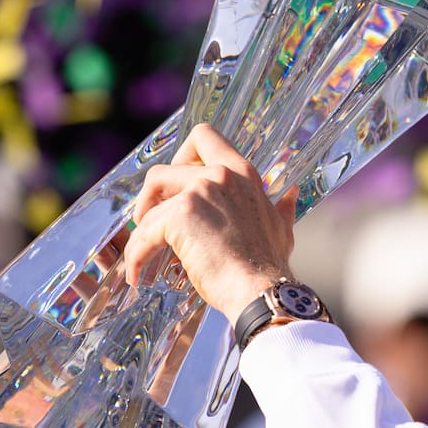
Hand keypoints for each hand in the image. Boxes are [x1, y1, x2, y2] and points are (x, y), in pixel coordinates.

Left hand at [125, 124, 298, 323]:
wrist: (261, 290)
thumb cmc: (270, 266)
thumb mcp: (281, 227)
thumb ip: (281, 207)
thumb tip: (291, 194)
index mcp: (242, 173)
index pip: (205, 137)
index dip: (181, 156)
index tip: (178, 185)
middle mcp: (220, 174)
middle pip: (164, 170)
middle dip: (151, 197)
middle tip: (151, 221)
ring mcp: (199, 192)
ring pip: (149, 203)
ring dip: (141, 228)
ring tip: (144, 251)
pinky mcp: (178, 216)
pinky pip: (144, 233)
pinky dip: (137, 255)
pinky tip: (138, 274)